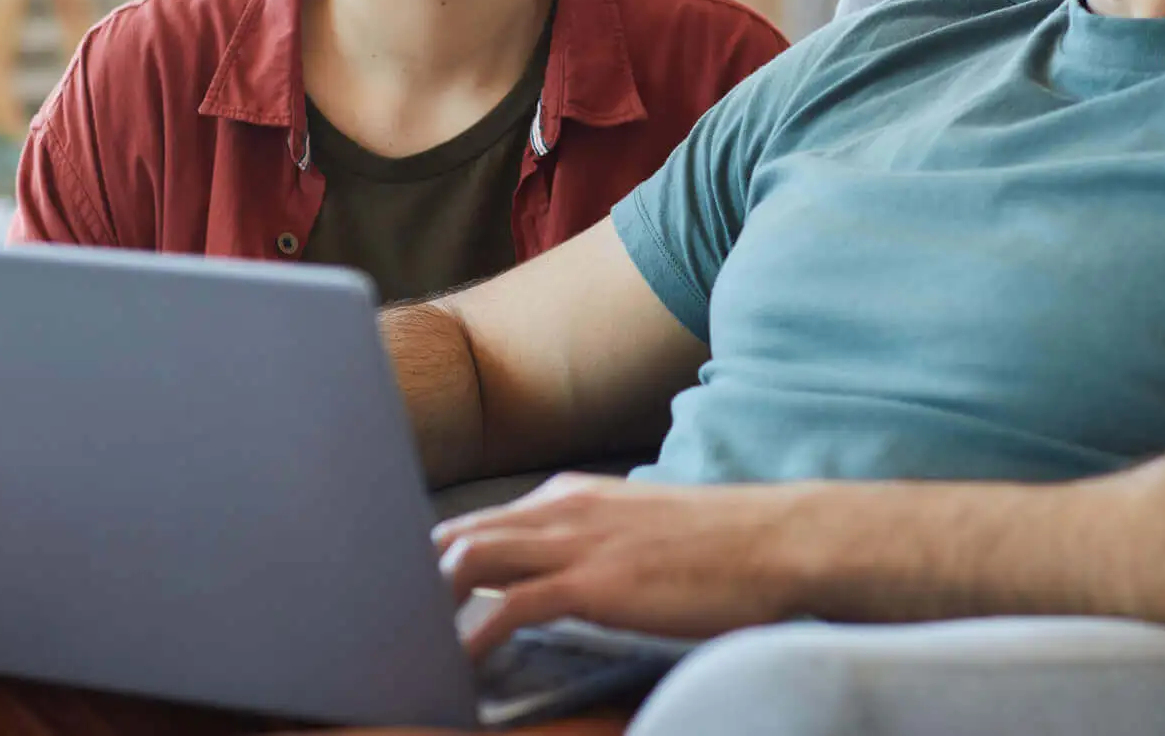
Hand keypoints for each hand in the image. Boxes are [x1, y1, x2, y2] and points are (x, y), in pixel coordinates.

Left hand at [433, 473, 815, 657]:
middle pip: (456, 535)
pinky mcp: (595, 581)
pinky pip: (510, 607)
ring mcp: (577, 541)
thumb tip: (548, 582)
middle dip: (411, 580)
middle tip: (383, 628)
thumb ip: (587, 548)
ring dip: (429, 606)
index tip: (403, 600)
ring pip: (468, 560)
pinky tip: (457, 667)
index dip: (430, 562)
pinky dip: (473, 638)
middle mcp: (561, 509)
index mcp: (569, 496)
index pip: (475, 524)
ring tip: (407, 649)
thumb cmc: (721, 547)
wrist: (781, 540)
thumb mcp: (637, 533)